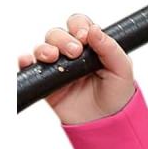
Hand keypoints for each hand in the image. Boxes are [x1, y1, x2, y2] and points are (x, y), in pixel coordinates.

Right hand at [17, 12, 135, 124]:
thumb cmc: (118, 94)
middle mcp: (73, 53)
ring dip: (45, 48)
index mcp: (92, 45)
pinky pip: (31, 68)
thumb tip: (94, 29)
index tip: (85, 37)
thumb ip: (110, 48)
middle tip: (75, 52)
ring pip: (43, 47)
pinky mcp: (47, 82)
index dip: (79, 26)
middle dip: (63, 39)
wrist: (107, 123)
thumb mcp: (122, 69)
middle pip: (58, 34)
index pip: (80, 25)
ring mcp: (58, 67)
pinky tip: (28, 61)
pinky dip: (25, 61)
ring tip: (54, 57)